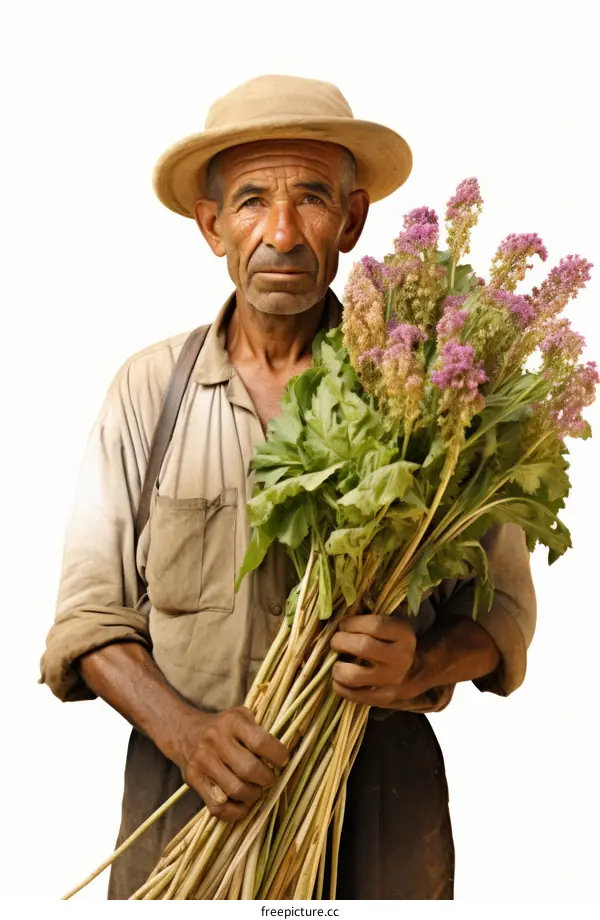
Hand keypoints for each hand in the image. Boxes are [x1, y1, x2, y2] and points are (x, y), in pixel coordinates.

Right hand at [173, 706, 288, 821]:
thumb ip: (263, 729)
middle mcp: (215, 740)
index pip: (260, 742)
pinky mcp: (193, 780)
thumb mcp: (242, 716)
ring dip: (253, 796)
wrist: (185, 732)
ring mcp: (203, 761)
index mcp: (232, 722)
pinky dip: (236, 812)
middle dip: (267, 779)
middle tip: (270, 779)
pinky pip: (218, 807)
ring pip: (235, 790)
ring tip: (256, 790)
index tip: (283, 761)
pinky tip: (242, 804)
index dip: (277, 755)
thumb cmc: (224, 727)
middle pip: (249, 770)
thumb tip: (293, 744)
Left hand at [330, 615, 416, 707]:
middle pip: (363, 647)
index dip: (352, 623)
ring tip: (337, 662)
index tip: (343, 624)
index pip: (375, 625)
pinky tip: (339, 679)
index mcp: (404, 634)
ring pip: (354, 676)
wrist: (414, 670)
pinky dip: (340, 686)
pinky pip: (354, 695)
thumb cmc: (392, 641)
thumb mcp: (391, 625)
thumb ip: (370, 619)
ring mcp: (392, 681)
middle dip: (341, 641)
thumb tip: (337, 617)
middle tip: (336, 641)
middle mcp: (401, 658)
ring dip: (338, 667)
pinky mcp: (383, 698)